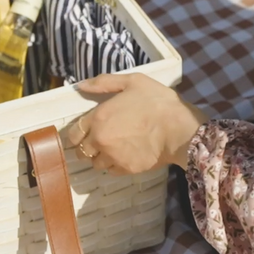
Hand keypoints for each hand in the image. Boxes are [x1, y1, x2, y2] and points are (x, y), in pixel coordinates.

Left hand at [64, 73, 208, 174]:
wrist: (179, 128)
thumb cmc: (157, 101)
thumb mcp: (132, 82)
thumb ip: (104, 82)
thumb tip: (81, 86)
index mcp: (98, 118)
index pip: (74, 133)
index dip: (76, 134)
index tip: (82, 134)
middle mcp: (101, 140)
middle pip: (82, 152)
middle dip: (87, 147)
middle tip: (99, 142)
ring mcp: (113, 157)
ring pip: (96, 163)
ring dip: (101, 157)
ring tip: (114, 150)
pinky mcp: (126, 169)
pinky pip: (111, 171)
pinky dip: (115, 165)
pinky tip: (125, 156)